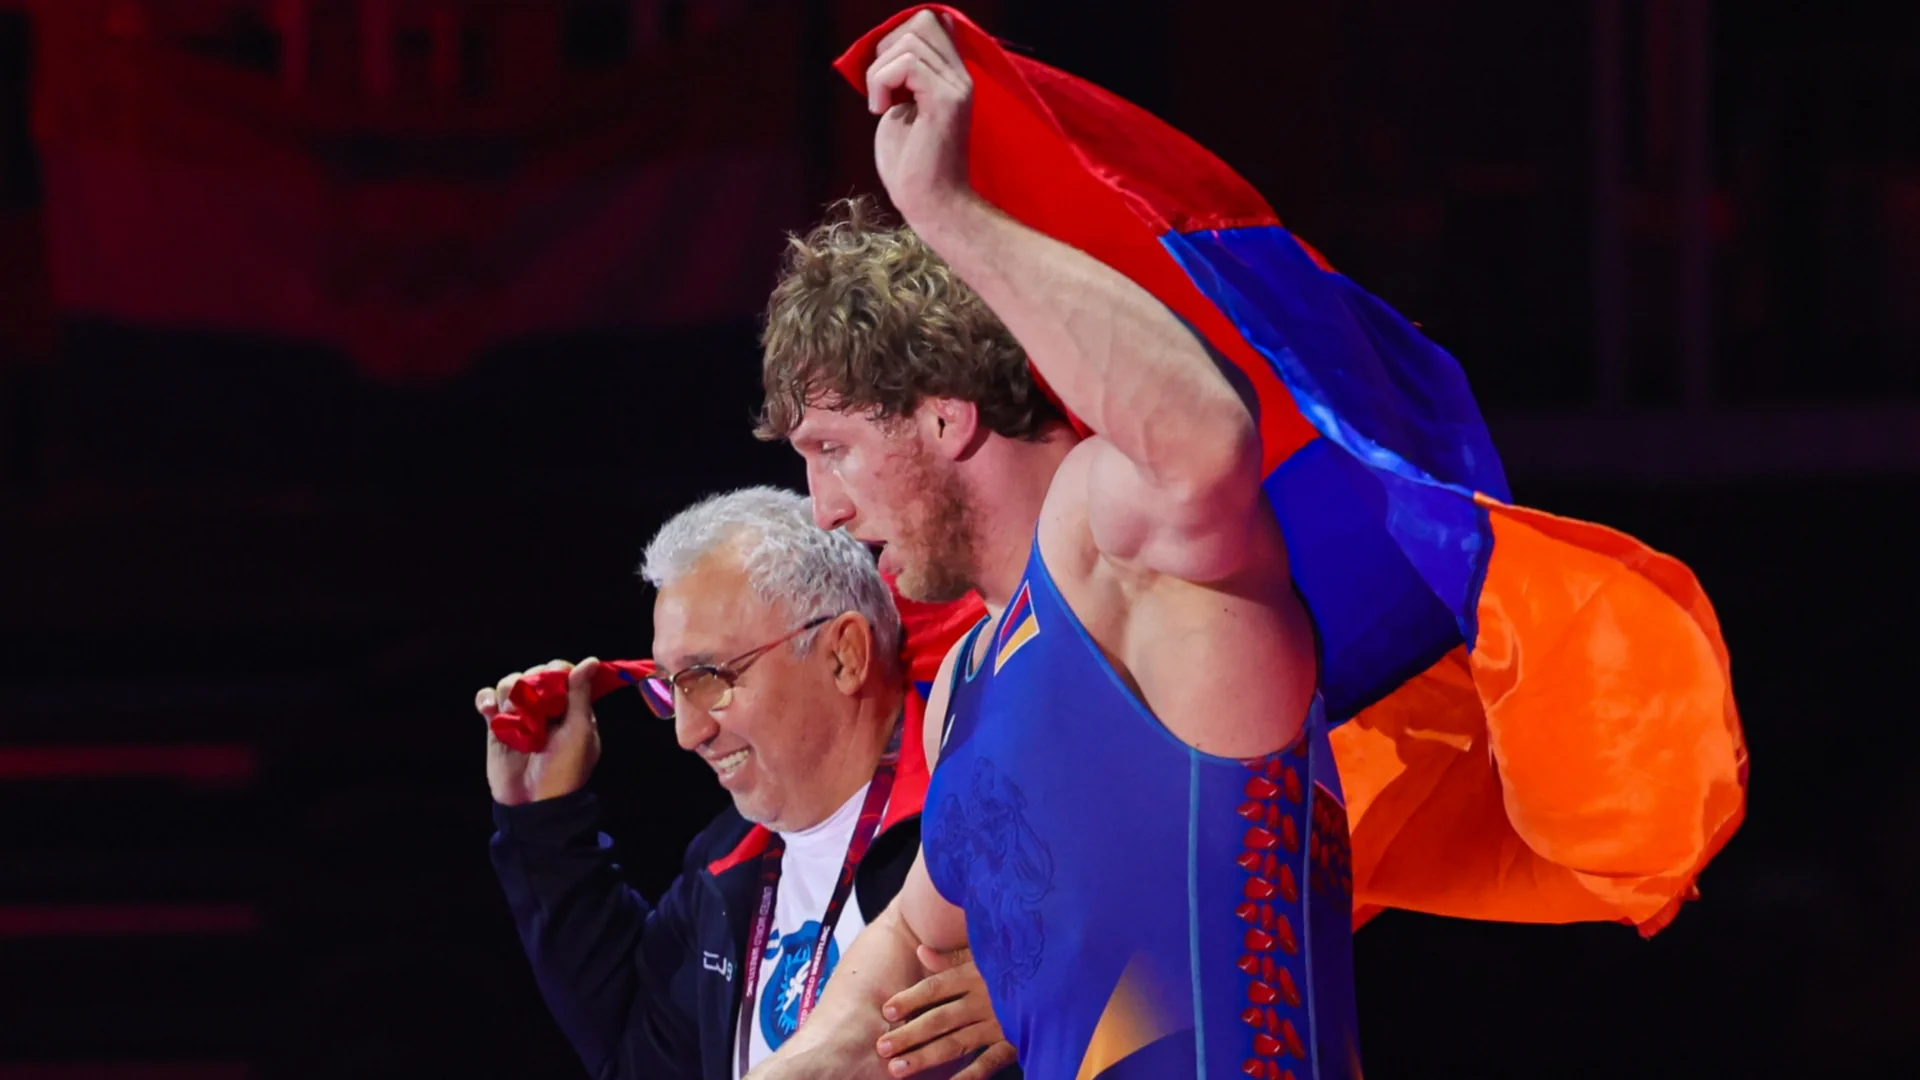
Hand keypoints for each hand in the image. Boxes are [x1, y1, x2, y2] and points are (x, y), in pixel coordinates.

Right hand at [477, 658, 601, 805]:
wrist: (534, 802)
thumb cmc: (565, 769)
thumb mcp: (579, 731)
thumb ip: (580, 694)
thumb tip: (591, 660)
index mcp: (570, 704)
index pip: (561, 670)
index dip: (556, 672)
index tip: (554, 688)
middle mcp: (545, 705)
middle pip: (533, 672)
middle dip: (532, 687)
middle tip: (537, 713)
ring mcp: (519, 714)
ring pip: (509, 683)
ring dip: (511, 696)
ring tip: (517, 721)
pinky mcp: (497, 725)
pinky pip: (487, 699)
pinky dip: (486, 700)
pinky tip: (490, 710)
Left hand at [866, 9, 975, 225]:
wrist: (931, 205)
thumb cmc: (912, 167)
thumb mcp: (902, 108)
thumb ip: (903, 77)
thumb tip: (893, 47)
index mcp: (952, 76)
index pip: (932, 21)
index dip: (896, 38)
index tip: (884, 77)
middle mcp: (960, 76)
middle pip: (922, 20)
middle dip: (886, 48)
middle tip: (881, 88)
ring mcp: (956, 86)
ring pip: (909, 39)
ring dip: (879, 70)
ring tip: (881, 103)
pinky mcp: (946, 101)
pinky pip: (905, 64)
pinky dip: (881, 82)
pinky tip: (882, 110)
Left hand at [875, 945, 1014, 1078]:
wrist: (1066, 977)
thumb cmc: (1021, 963)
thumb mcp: (987, 954)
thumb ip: (952, 957)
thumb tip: (920, 952)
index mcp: (976, 974)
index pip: (936, 987)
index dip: (911, 998)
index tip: (887, 1010)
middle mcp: (984, 999)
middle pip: (939, 1018)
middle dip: (909, 1034)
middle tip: (883, 1046)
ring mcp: (999, 1023)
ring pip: (956, 1042)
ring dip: (926, 1056)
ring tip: (899, 1068)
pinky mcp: (1015, 1041)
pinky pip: (988, 1062)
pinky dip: (969, 1076)